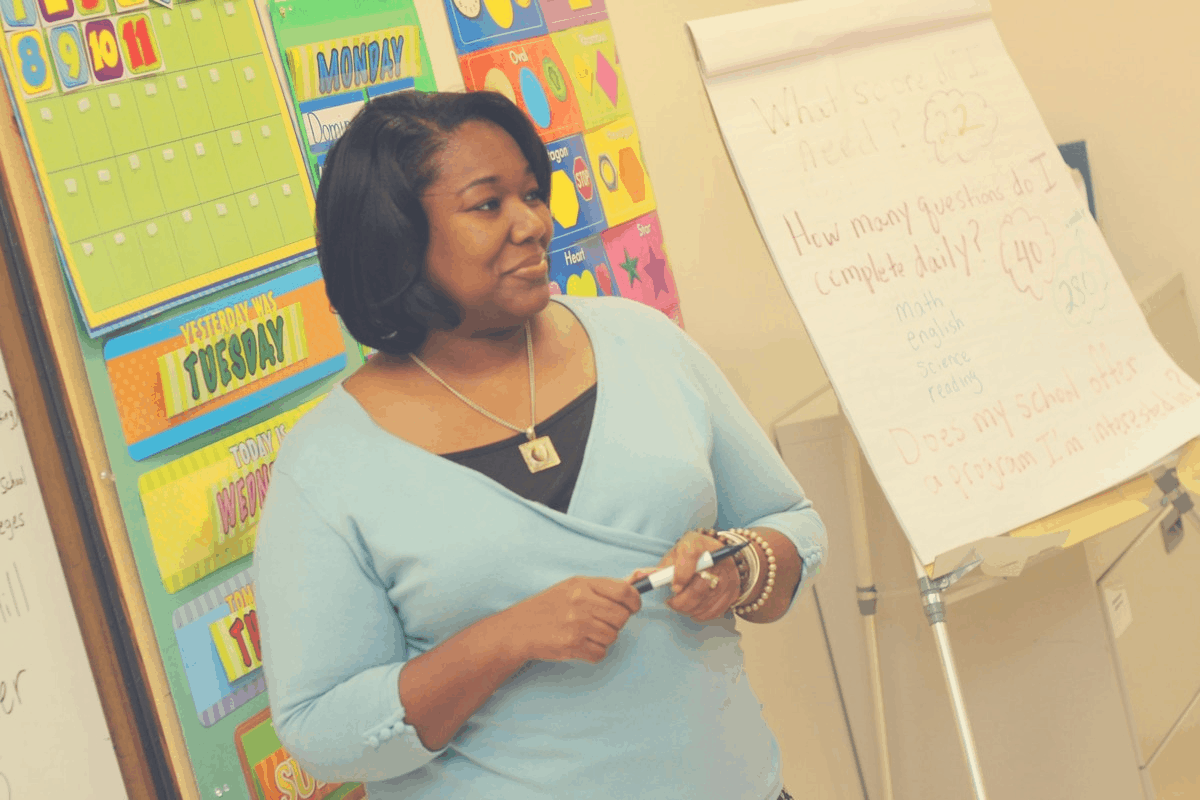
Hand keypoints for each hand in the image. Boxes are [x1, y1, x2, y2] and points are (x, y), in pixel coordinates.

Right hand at [502, 577, 640, 663]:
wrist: (519, 628)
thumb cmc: (550, 606)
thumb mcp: (574, 586)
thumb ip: (604, 587)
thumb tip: (639, 580)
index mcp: (583, 584)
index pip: (624, 591)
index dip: (634, 601)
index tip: (633, 607)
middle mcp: (580, 602)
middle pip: (622, 617)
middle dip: (617, 622)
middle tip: (604, 621)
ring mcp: (576, 625)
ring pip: (612, 636)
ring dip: (605, 637)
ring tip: (588, 632)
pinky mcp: (572, 645)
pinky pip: (600, 652)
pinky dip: (594, 651)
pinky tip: (581, 643)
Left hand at [632, 530, 740, 621]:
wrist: (718, 558)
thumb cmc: (689, 557)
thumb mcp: (674, 555)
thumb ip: (661, 567)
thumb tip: (641, 578)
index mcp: (699, 542)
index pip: (690, 554)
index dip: (681, 574)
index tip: (674, 587)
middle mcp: (718, 558)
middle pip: (699, 586)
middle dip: (681, 600)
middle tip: (672, 601)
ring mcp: (729, 576)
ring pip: (705, 602)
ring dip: (688, 608)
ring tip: (681, 603)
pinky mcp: (733, 592)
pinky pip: (713, 611)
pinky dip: (699, 613)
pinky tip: (694, 607)